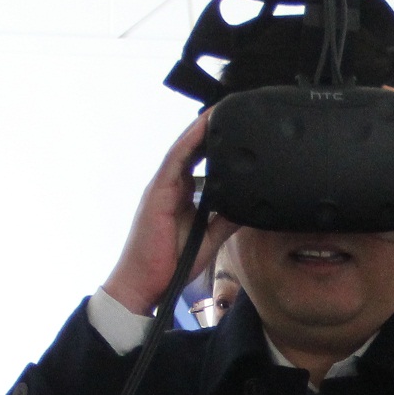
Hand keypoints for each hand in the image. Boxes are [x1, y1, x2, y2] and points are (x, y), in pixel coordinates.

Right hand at [104, 112, 226, 318]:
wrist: (145, 284)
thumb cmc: (172, 264)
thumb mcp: (209, 239)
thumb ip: (225, 220)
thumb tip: (248, 206)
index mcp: (180, 195)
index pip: (198, 161)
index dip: (214, 143)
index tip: (236, 129)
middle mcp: (170, 187)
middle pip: (190, 150)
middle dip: (208, 129)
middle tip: (231, 110)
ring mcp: (161, 188)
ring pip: (182, 149)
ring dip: (200, 129)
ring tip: (220, 111)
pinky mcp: (156, 194)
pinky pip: (173, 162)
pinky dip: (187, 144)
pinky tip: (201, 129)